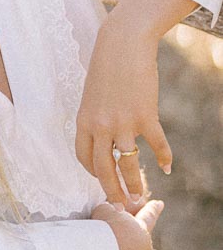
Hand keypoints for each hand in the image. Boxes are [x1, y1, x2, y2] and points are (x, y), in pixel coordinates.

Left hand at [75, 9, 172, 203]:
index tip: (102, 178)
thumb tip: (104, 136)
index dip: (93, 172)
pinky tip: (167, 167)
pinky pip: (157, 145)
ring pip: (129, 165)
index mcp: (84, 120)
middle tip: (121, 206)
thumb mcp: (92, 94)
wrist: (123, 44)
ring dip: (135, 184)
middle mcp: (100, 126)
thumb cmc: (107, 66)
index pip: (84, 157)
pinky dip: (164, 157)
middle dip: (112, 191)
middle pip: (104, 169)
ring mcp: (123, 122)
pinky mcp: (145, 116)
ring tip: (140, 196)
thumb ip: (96, 117)